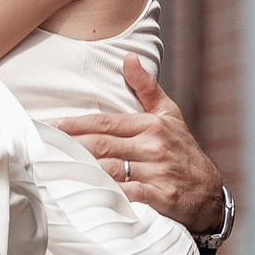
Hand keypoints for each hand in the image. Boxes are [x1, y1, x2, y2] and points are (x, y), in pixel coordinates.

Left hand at [59, 56, 223, 232]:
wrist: (210, 192)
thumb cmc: (183, 150)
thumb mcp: (169, 114)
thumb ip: (146, 87)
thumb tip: (128, 57)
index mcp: (151, 125)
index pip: (106, 123)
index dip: (77, 125)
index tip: (52, 126)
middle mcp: (153, 147)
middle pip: (103, 145)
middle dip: (72, 146)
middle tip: (44, 148)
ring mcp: (157, 172)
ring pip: (111, 170)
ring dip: (83, 171)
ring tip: (57, 170)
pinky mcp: (161, 197)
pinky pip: (128, 195)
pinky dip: (107, 196)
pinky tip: (86, 195)